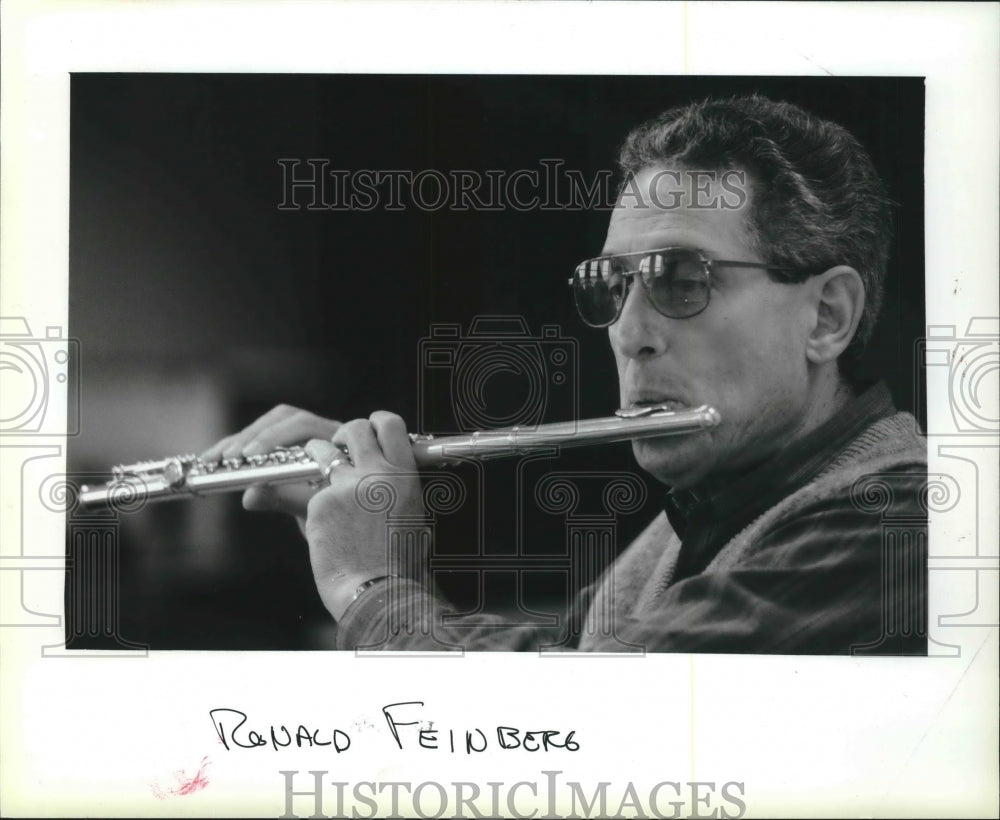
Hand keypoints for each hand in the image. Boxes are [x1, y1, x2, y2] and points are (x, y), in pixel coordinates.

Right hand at [200, 404, 341, 524]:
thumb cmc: (333, 520)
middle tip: (228, 456)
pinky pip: (263, 437)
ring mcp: (309, 435)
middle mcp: (326, 434)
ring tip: (216, 458)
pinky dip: (239, 446)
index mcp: (339, 445)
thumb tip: (250, 495)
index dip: (274, 437)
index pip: (304, 425)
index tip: (249, 455)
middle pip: (286, 419)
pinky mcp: (291, 444)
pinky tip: (216, 457)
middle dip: (253, 437)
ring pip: (272, 424)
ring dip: (241, 439)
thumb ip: (284, 499)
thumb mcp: (311, 511)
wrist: (343, 530)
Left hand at [303, 411, 425, 620]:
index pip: (390, 425)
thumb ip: (396, 491)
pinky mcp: (319, 503)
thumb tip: (387, 482)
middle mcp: (377, 473)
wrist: (378, 592)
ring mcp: (346, 486)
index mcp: (404, 475)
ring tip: (315, 473)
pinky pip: (311, 493)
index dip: (376, 423)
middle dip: (342, 434)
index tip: (368, 432)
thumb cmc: (400, 564)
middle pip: (354, 428)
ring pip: (322, 451)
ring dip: (317, 455)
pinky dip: (315, 505)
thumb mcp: (410, 518)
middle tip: (337, 447)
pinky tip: (325, 528)